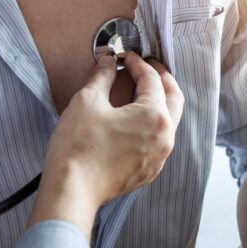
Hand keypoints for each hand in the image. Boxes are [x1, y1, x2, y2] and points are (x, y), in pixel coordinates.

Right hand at [30, 53, 183, 234]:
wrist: (72, 190)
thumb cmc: (78, 147)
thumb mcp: (87, 101)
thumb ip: (102, 77)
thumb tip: (107, 62)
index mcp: (154, 116)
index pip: (152, 79)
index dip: (138, 63)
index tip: (125, 57)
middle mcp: (164, 137)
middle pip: (174, 98)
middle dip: (162, 78)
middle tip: (148, 67)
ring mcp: (158, 158)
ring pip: (168, 122)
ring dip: (159, 102)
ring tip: (141, 92)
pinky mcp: (147, 172)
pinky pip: (157, 142)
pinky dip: (151, 125)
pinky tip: (134, 122)